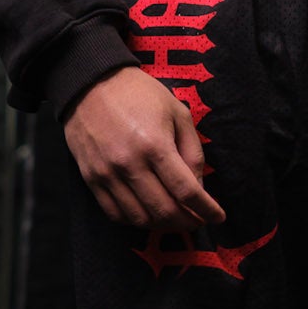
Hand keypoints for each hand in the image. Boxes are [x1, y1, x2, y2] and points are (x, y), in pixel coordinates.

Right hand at [61, 66, 225, 229]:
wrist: (89, 83)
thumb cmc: (139, 94)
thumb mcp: (177, 113)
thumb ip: (192, 151)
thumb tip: (198, 188)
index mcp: (155, 145)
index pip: (186, 191)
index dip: (206, 210)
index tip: (217, 217)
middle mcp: (130, 164)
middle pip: (164, 211)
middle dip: (188, 222)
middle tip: (198, 220)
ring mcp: (107, 174)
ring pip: (140, 218)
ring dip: (163, 225)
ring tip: (175, 218)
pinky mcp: (90, 178)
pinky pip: (115, 213)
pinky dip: (136, 220)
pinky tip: (148, 213)